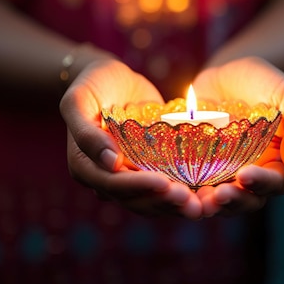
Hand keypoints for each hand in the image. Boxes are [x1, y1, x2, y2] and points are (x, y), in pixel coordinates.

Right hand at [60, 54, 202, 218]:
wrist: (110, 78)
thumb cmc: (92, 83)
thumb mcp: (78, 99)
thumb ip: (86, 130)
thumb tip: (109, 162)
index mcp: (83, 166)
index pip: (112, 184)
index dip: (138, 187)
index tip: (165, 184)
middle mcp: (104, 178)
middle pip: (134, 200)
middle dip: (163, 202)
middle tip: (191, 202)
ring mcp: (127, 177)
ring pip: (151, 201)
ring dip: (175, 206)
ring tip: (200, 205)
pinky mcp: (146, 171)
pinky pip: (163, 189)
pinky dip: (181, 194)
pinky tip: (204, 195)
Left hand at [192, 56, 283, 216]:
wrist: (229, 70)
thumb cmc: (267, 82)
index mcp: (276, 163)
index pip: (274, 183)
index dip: (261, 183)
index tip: (245, 175)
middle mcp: (251, 174)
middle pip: (246, 200)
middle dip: (233, 201)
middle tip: (218, 196)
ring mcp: (223, 173)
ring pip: (218, 199)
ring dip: (209, 204)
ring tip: (197, 200)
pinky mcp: (197, 166)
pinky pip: (191, 183)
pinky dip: (185, 189)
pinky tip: (173, 186)